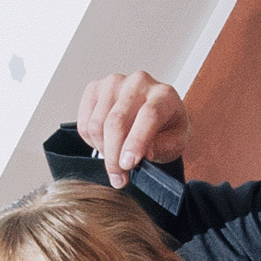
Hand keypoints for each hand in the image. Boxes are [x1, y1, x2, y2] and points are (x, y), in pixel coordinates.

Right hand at [77, 71, 189, 187]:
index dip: (136, 142)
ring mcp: (114, 83)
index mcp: (164, 95)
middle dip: (114, 156)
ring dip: (103, 151)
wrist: (155, 112)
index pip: (148, 115)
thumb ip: (164, 148)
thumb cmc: (166, 128)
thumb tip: (145, 154)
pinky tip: (105, 144)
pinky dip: (91, 141)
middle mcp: (138, 82)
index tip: (127, 164)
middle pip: (117, 122)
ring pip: (97, 125)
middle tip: (119, 178)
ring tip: (116, 159)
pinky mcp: (95, 88)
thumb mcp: (176, 143)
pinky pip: (84, 123)